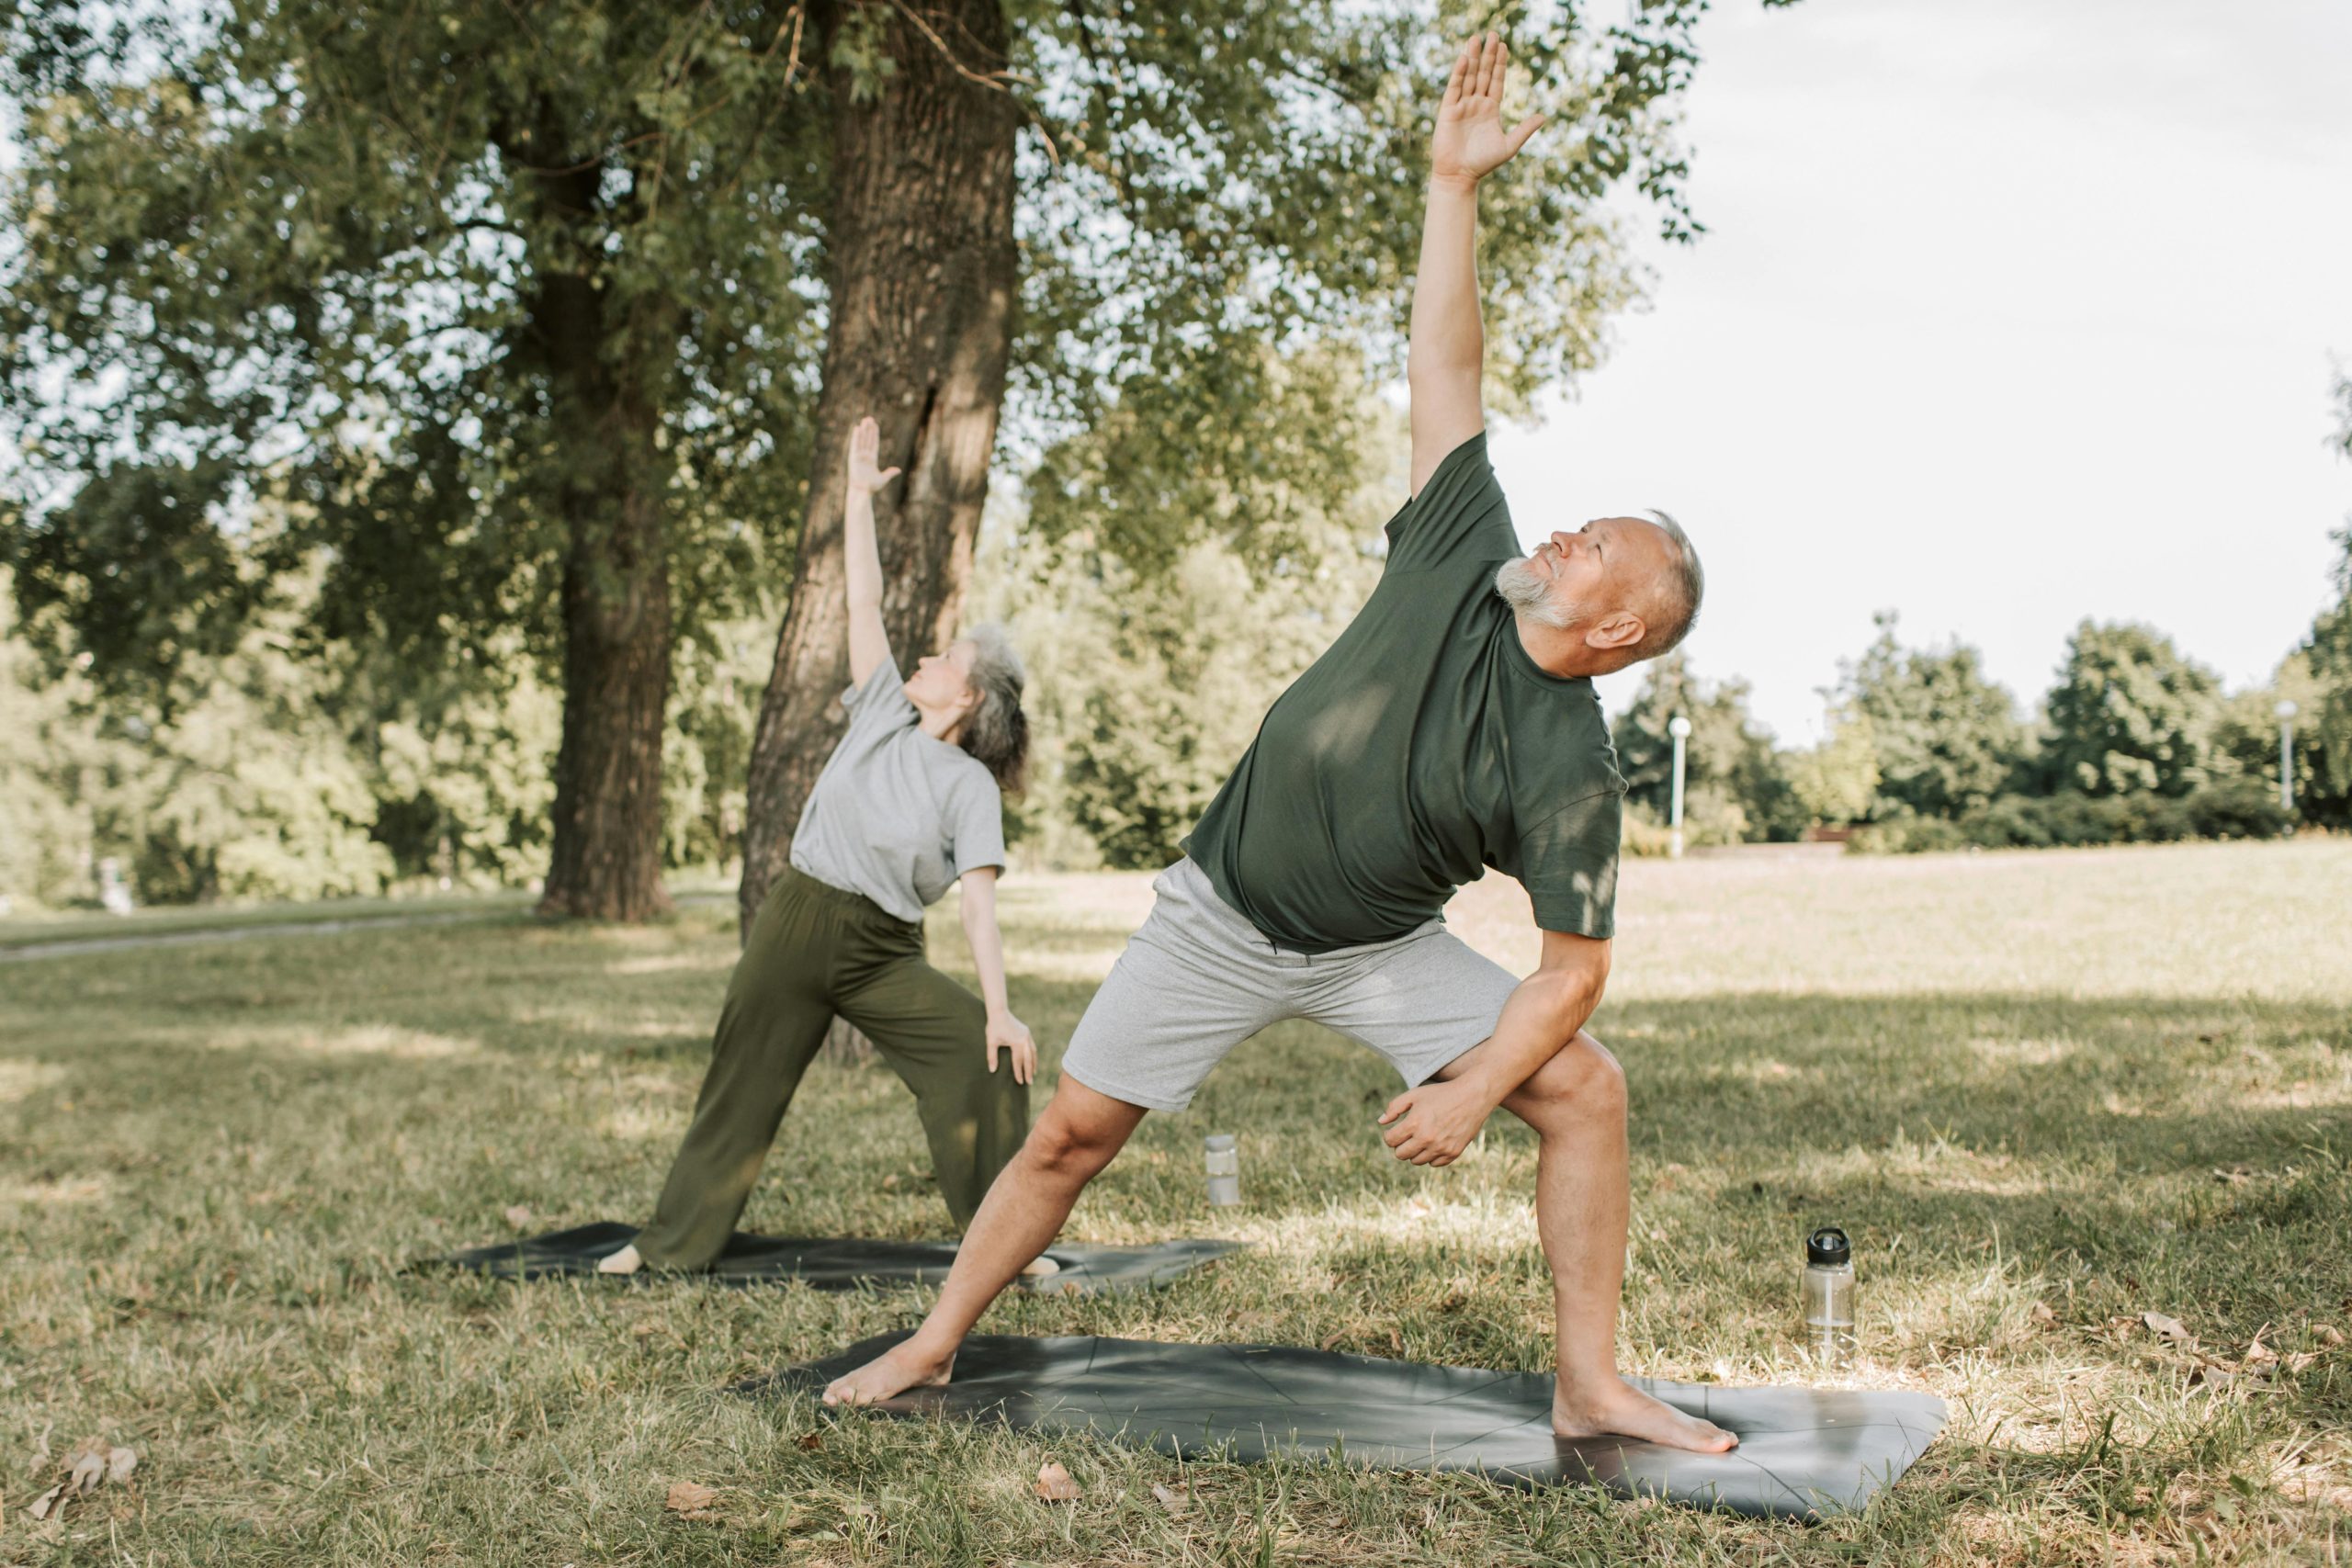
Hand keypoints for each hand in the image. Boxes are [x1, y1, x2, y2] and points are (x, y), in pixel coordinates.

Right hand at [847, 415, 900, 494]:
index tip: (875, 426)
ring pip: (862, 440)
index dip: (875, 435)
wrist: (862, 491)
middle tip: (869, 418)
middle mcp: (865, 456)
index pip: (874, 444)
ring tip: (865, 420)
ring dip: (863, 430)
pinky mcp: (854, 458)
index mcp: (872, 460)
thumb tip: (898, 470)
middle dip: (869, 429)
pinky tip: (857, 428)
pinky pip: (855, 445)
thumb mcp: (883, 479)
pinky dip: (856, 437)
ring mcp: (859, 456)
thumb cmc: (871, 488)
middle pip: (868, 439)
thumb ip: (889, 473)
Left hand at [985, 1009, 1035, 1084]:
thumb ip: (992, 1057)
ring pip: (1033, 1052)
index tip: (1020, 1082)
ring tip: (1034, 1073)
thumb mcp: (991, 1042)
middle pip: (1029, 1059)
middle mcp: (1025, 1039)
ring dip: (1034, 1063)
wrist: (999, 1012)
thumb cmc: (993, 1027)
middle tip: (1030, 1082)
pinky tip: (1032, 1060)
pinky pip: (1032, 1046)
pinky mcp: (1027, 1032)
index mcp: (1017, 1042)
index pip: (1018, 1061)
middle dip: (1029, 1071)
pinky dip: (1033, 1055)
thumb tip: (992, 1070)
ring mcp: (1027, 1035)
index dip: (1019, 1072)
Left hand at [1377, 1077, 1494, 1166]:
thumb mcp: (1414, 1094)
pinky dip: (1431, 1155)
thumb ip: (1394, 1107)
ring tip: (1422, 1137)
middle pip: (1401, 1155)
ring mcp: (1441, 1148)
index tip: (1396, 1130)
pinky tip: (1435, 1142)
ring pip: (1416, 1161)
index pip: (1390, 1141)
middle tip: (1408, 1135)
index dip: (1390, 1135)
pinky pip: (1434, 1163)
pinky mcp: (1453, 1153)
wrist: (1472, 1097)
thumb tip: (1381, 1122)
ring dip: (1415, 1151)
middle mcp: (1427, 1139)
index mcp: (1414, 1124)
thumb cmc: (1440, 1094)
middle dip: (1401, 1145)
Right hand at [1430, 33, 1545, 187]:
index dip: (1500, 63)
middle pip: (1484, 74)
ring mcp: (1462, 105)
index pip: (1497, 81)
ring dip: (1473, 58)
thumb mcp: (1509, 146)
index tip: (1504, 45)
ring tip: (1477, 39)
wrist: (1459, 176)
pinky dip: (1459, 73)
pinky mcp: (1448, 111)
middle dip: (1488, 54)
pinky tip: (1465, 58)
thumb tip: (1544, 116)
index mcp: (1491, 109)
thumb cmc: (1483, 164)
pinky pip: (1454, 88)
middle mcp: (1476, 104)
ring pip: (1469, 77)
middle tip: (1493, 34)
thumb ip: (1524, 130)